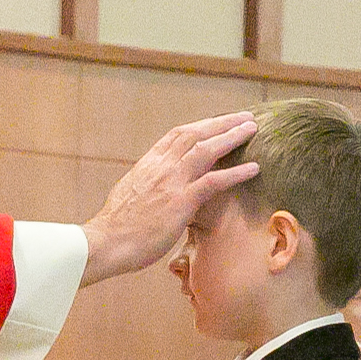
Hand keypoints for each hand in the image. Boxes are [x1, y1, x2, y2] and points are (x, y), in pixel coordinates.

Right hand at [79, 114, 259, 286]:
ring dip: (232, 136)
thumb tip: (155, 186)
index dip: (202, 125)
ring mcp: (171, 181)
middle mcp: (161, 166)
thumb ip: (148, 184)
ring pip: (206, 149)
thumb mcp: (131, 194)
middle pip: (195, 133)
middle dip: (222, 122)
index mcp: (148, 163)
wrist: (106, 242)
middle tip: (244, 117)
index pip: (178, 135)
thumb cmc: (116, 226)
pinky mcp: (180, 201)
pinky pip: (214, 182)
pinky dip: (236, 173)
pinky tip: (254, 168)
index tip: (219, 121)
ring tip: (252, 129)